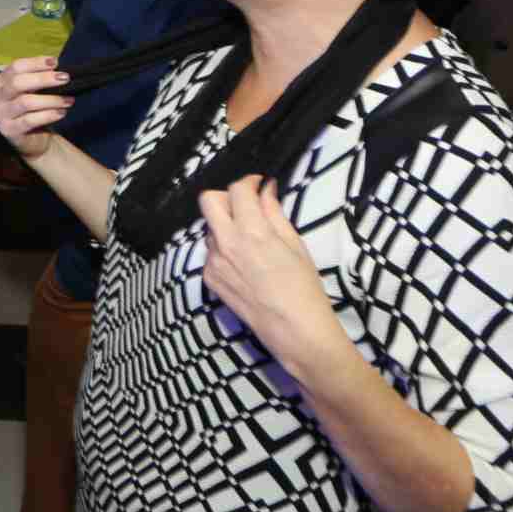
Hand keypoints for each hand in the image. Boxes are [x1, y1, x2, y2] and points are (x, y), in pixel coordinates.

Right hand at [0, 56, 71, 161]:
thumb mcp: (33, 90)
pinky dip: (48, 115)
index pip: (16, 67)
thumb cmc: (33, 110)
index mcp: (0, 82)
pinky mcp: (9, 130)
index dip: (36, 63)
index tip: (55, 62)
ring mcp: (0, 115)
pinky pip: (29, 120)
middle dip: (43, 79)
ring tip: (68, 100)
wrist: (33, 139)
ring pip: (25, 102)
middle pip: (17, 83)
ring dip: (51, 99)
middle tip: (65, 79)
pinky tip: (61, 113)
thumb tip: (56, 67)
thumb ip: (38, 78)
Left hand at [197, 176, 338, 367]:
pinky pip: (210, 253)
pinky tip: (244, 264)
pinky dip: (223, 250)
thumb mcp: (295, 244)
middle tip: (245, 206)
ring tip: (250, 241)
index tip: (258, 185)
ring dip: (225, 225)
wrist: (293, 329)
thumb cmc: (303, 287)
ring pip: (210, 228)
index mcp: (252, 231)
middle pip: (208, 201)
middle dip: (226, 197)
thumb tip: (266, 189)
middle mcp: (226, 243)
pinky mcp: (209, 279)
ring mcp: (213, 262)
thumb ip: (274, 213)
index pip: (237, 190)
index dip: (249, 182)